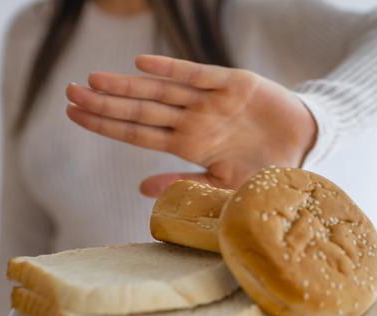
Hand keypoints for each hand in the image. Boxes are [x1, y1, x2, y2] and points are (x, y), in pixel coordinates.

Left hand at [65, 55, 317, 194]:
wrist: (307, 147)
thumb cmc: (267, 171)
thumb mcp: (226, 187)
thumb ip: (186, 186)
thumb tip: (140, 188)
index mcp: (190, 146)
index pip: (138, 134)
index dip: (106, 124)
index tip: (74, 115)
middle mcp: (194, 121)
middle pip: (141, 111)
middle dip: (106, 102)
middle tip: (69, 92)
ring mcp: (212, 101)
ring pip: (161, 91)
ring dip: (128, 86)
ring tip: (93, 80)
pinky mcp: (235, 84)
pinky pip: (198, 75)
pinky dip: (172, 71)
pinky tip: (142, 66)